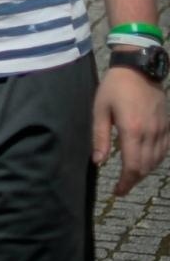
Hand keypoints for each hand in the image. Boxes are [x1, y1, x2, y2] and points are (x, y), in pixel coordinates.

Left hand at [92, 66, 168, 194]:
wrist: (139, 68)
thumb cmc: (114, 88)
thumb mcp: (100, 110)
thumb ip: (99, 137)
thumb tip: (98, 162)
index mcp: (132, 130)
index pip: (132, 165)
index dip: (126, 182)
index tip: (117, 192)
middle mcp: (150, 133)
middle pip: (146, 166)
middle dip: (133, 180)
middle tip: (122, 186)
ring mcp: (162, 129)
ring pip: (157, 160)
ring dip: (145, 171)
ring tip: (130, 175)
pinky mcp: (167, 125)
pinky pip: (165, 150)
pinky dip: (156, 160)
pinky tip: (146, 161)